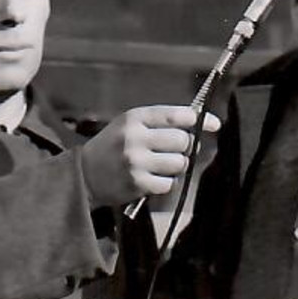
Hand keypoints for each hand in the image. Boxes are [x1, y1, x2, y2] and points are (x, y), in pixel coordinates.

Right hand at [79, 105, 220, 206]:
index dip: (199, 120)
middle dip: (186, 147)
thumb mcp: (130, 124)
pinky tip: (152, 179)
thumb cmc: (113, 146)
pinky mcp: (137, 183)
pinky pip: (169, 183)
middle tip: (178, 150)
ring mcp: (136, 162)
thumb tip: (201, 122)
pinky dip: (165, 183)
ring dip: (177, 166)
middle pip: (183, 141)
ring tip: (162, 166)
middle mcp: (136, 137)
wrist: (85, 173)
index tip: (213, 124)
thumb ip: (161, 122)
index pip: (176, 115)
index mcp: (135, 118)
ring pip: (179, 163)